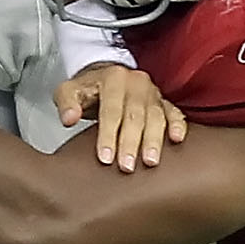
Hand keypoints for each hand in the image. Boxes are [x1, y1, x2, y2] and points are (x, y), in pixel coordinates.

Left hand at [55, 64, 186, 170]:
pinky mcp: (163, 100)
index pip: (111, 110)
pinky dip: (178, 125)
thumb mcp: (69, 90)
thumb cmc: (89, 89)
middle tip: (127, 166)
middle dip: (131, 142)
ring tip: (150, 161)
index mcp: (113, 78)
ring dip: (154, 140)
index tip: (105, 157)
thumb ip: (66, 103)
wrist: (107, 77)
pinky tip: (177, 139)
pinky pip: (174, 112)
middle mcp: (135, 82)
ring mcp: (152, 92)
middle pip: (135, 115)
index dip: (108, 135)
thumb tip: (69, 118)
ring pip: (156, 116)